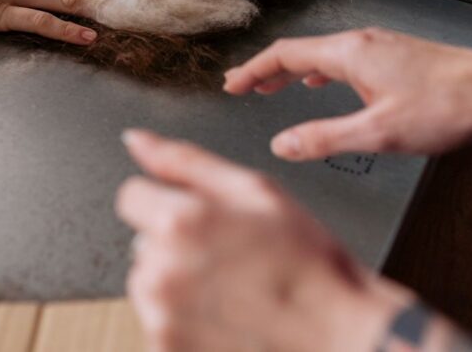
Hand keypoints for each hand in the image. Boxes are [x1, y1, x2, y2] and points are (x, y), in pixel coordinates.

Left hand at [116, 130, 406, 351]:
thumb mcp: (255, 191)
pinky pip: (161, 322)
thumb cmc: (307, 264)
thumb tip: (136, 140)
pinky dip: (185, 320)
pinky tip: (227, 318)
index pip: (132, 196)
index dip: (167, 202)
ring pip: (151, 283)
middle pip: (143, 242)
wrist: (339, 334)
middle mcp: (161, 272)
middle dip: (176, 245)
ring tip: (232, 291)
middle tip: (231, 258)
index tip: (200, 220)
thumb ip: (184, 161)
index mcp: (179, 223)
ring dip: (178, 284)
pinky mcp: (166, 350)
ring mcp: (162, 317)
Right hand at [224, 29, 471, 159]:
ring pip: (323, 54)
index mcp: (350, 54)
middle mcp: (362, 43)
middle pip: (300, 51)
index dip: (254, 70)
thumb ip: (325, 138)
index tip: (233, 84)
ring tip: (274, 86)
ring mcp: (380, 47)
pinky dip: (321, 71)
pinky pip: (344, 58)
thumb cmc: (448, 106)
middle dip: (267, 69)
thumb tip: (284, 144)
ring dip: (293, 70)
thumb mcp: (379, 132)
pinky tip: (326, 84)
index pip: (285, 55)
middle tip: (243, 85)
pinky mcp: (396, 56)